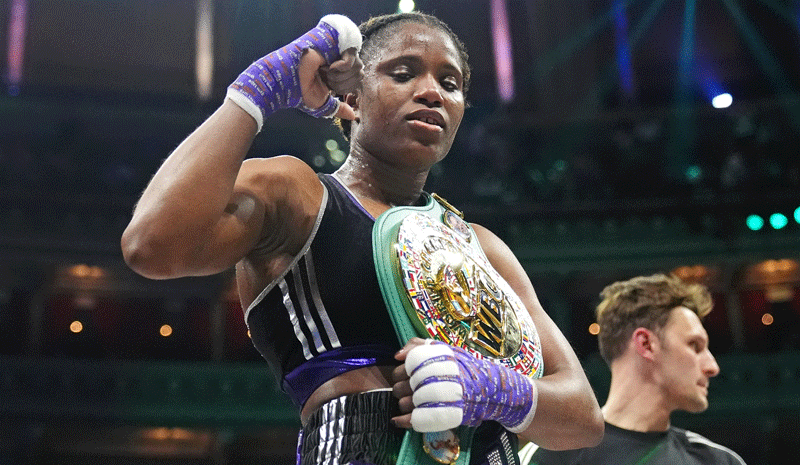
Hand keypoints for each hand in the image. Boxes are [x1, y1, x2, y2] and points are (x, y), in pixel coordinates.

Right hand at [298, 47, 361, 120]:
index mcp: (337, 74)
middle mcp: (339, 61)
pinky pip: (352, 57)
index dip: (347, 89)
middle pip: (360, 74)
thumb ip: (338, 109)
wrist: (286, 80)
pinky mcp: (335, 41)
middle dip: (343, 84)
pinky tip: (330, 67)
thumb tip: (353, 115)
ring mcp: (338, 50)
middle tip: (326, 80)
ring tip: (325, 73)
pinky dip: (343, 67)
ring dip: (341, 76)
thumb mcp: (322, 103)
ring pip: (358, 66)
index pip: (357, 81)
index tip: (330, 88)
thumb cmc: (299, 90)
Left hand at [392, 338, 538, 432]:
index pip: (405, 366)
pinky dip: (404, 420)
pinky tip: (400, 420)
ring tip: (415, 402)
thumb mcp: (448, 350)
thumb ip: (420, 345)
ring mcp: (440, 397)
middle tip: (413, 388)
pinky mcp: (443, 415)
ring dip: (404, 403)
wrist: (494, 389)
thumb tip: (398, 354)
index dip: (404, 371)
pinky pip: (414, 419)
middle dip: (402, 387)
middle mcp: (438, 376)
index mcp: (438, 359)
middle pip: (402, 385)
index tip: (411, 373)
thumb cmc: (467, 369)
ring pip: (405, 402)